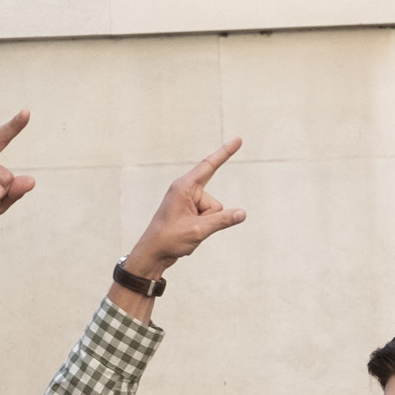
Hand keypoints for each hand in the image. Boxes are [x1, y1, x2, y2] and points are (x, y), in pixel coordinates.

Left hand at [125, 139, 247, 274]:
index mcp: (184, 187)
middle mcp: (186, 191)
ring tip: (187, 232)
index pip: (209, 166)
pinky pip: (207, 218)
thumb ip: (222, 220)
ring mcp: (187, 201)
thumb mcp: (198, 230)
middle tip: (190, 229)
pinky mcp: (188, 211)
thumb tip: (242, 213)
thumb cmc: (169, 239)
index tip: (238, 140)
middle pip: (215, 202)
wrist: (152, 253)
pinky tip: (188, 234)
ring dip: (206, 225)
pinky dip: (202, 227)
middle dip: (210, 218)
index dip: (225, 153)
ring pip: (213, 212)